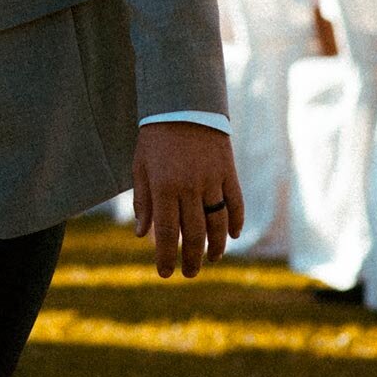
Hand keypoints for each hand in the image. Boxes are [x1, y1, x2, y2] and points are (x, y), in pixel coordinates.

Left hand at [132, 121, 243, 278]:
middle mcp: (190, 187)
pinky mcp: (228, 171)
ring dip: (215, 247)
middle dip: (192, 259)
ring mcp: (212, 180)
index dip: (166, 256)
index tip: (166, 273)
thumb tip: (142, 235)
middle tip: (189, 273)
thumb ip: (143, 202)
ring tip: (210, 260)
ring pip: (218, 224)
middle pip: (195, 234)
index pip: (167, 233)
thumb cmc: (155, 137)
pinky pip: (236, 203)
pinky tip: (232, 236)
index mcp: (164, 187)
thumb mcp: (140, 167)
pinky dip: (236, 222)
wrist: (183, 103)